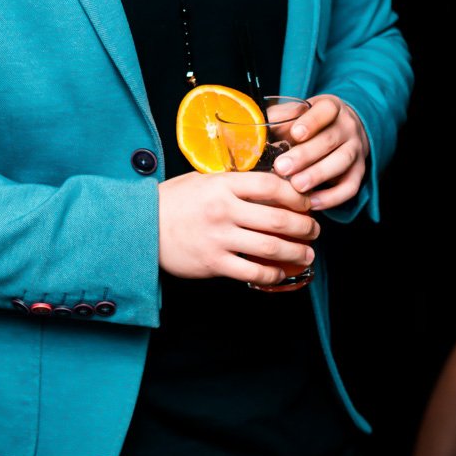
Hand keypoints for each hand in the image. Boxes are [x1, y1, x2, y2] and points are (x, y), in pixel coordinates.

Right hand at [158, 170, 318, 284]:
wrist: (141, 226)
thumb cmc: (174, 201)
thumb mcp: (203, 180)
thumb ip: (233, 183)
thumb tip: (269, 187)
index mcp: (222, 185)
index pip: (270, 186)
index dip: (295, 195)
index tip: (306, 202)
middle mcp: (223, 210)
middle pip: (277, 218)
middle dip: (304, 226)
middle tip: (314, 230)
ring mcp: (218, 238)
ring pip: (270, 247)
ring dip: (296, 252)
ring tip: (306, 253)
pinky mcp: (213, 263)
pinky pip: (252, 272)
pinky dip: (271, 274)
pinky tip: (279, 273)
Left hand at [271, 94, 368, 209]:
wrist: (343, 128)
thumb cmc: (311, 122)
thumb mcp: (298, 113)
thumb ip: (279, 118)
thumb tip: (255, 129)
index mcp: (332, 107)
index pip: (326, 111)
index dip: (311, 122)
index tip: (294, 134)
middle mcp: (348, 127)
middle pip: (330, 140)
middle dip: (305, 155)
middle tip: (282, 167)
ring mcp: (356, 149)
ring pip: (342, 162)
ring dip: (318, 175)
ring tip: (296, 186)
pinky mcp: (360, 171)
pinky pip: (350, 187)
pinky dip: (333, 197)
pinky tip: (312, 202)